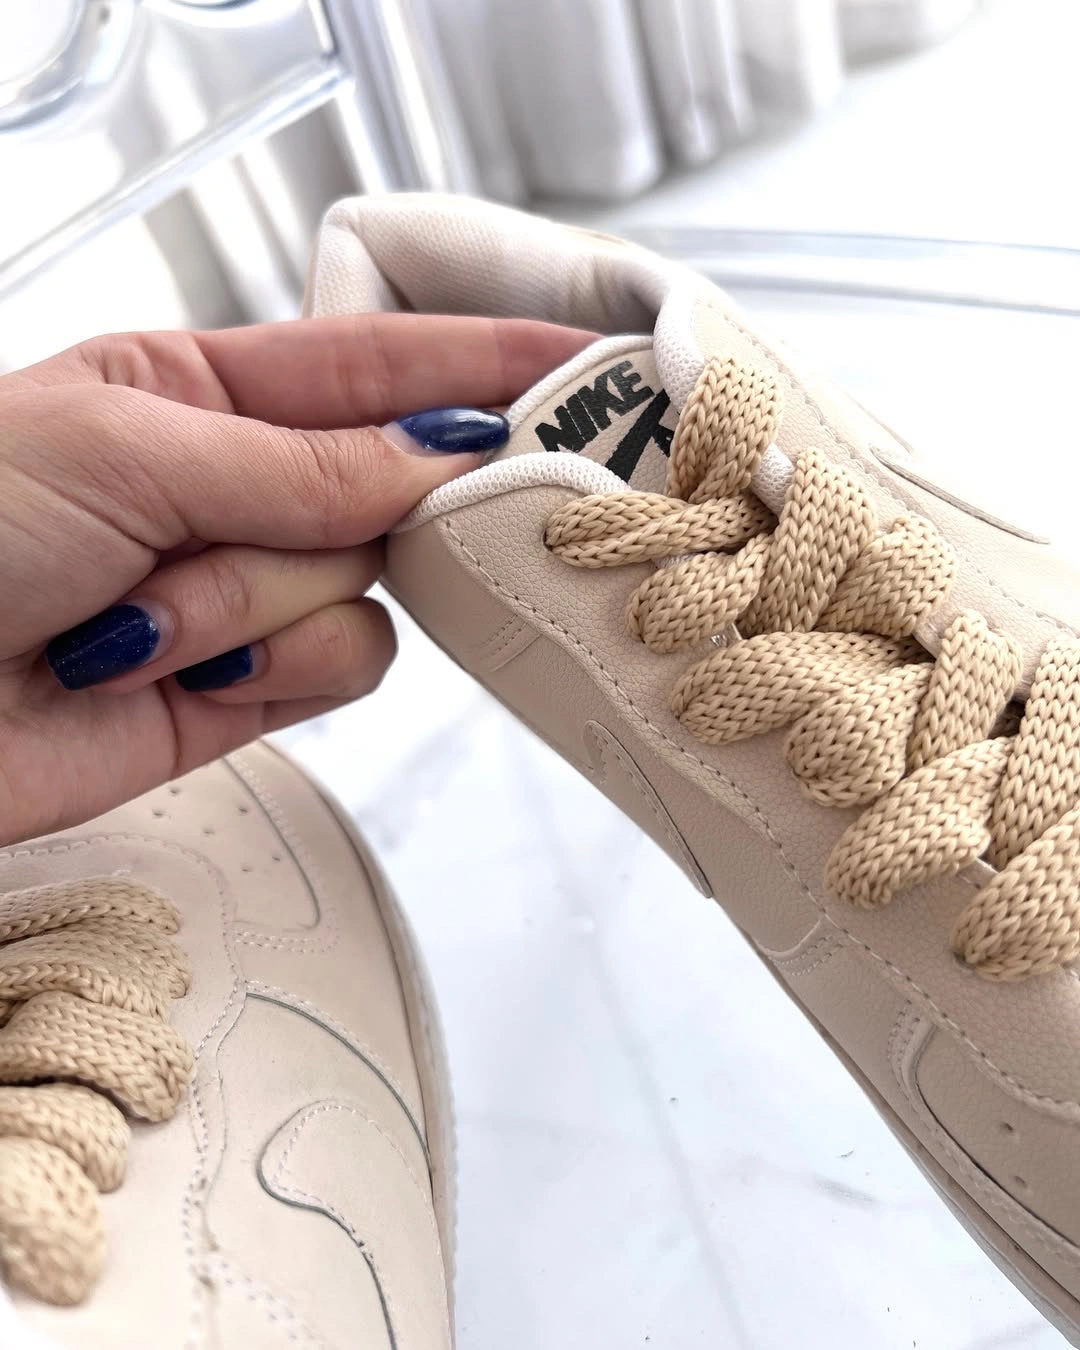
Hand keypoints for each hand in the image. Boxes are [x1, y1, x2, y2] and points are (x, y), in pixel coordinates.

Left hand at [0, 314, 590, 843]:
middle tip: (346, 517)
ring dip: (265, 604)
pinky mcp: (253, 684)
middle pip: (390, 486)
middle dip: (365, 507)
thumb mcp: (127, 448)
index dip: (482, 359)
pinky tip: (186, 671)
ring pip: (368, 587)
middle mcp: (241, 487)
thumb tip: (439, 455)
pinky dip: (274, 668)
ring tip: (147, 619)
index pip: (376, 363)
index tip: (584, 364)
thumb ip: (302, 462)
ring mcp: (252, 589)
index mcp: (200, 390)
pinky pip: (344, 664)